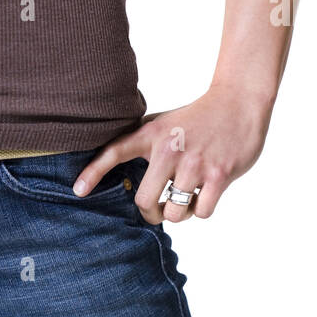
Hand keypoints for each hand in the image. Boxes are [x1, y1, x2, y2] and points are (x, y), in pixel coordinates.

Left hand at [73, 81, 273, 222]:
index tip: (77, 191)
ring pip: (175, 213)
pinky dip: (201, 210)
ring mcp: (194, 164)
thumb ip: (144, 146)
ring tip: (186, 198)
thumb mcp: (163, 124)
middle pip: (145, 202)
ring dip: (179, 213)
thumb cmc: (197, 119)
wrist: (238, 103)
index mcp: (152, 135)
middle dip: (151, 213)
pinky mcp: (219, 174)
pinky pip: (201, 212)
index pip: (114, 152)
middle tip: (159, 208)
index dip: (93, 173)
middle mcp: (169, 149)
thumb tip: (125, 180)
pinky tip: (204, 194)